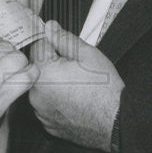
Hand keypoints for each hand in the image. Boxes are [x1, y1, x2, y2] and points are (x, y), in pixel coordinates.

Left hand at [29, 20, 123, 152]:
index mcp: (43, 72)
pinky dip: (57, 101)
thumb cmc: (104, 90)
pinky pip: (47, 106)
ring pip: (42, 88)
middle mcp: (36, 93)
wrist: (115, 121)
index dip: (54, 45)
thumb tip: (50, 28)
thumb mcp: (87, 54)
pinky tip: (74, 100)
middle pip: (38, 68)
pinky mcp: (48, 124)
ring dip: (53, 84)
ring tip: (76, 86)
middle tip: (75, 69)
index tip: (65, 50)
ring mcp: (41, 111)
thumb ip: (63, 39)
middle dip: (53, 65)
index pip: (38, 46)